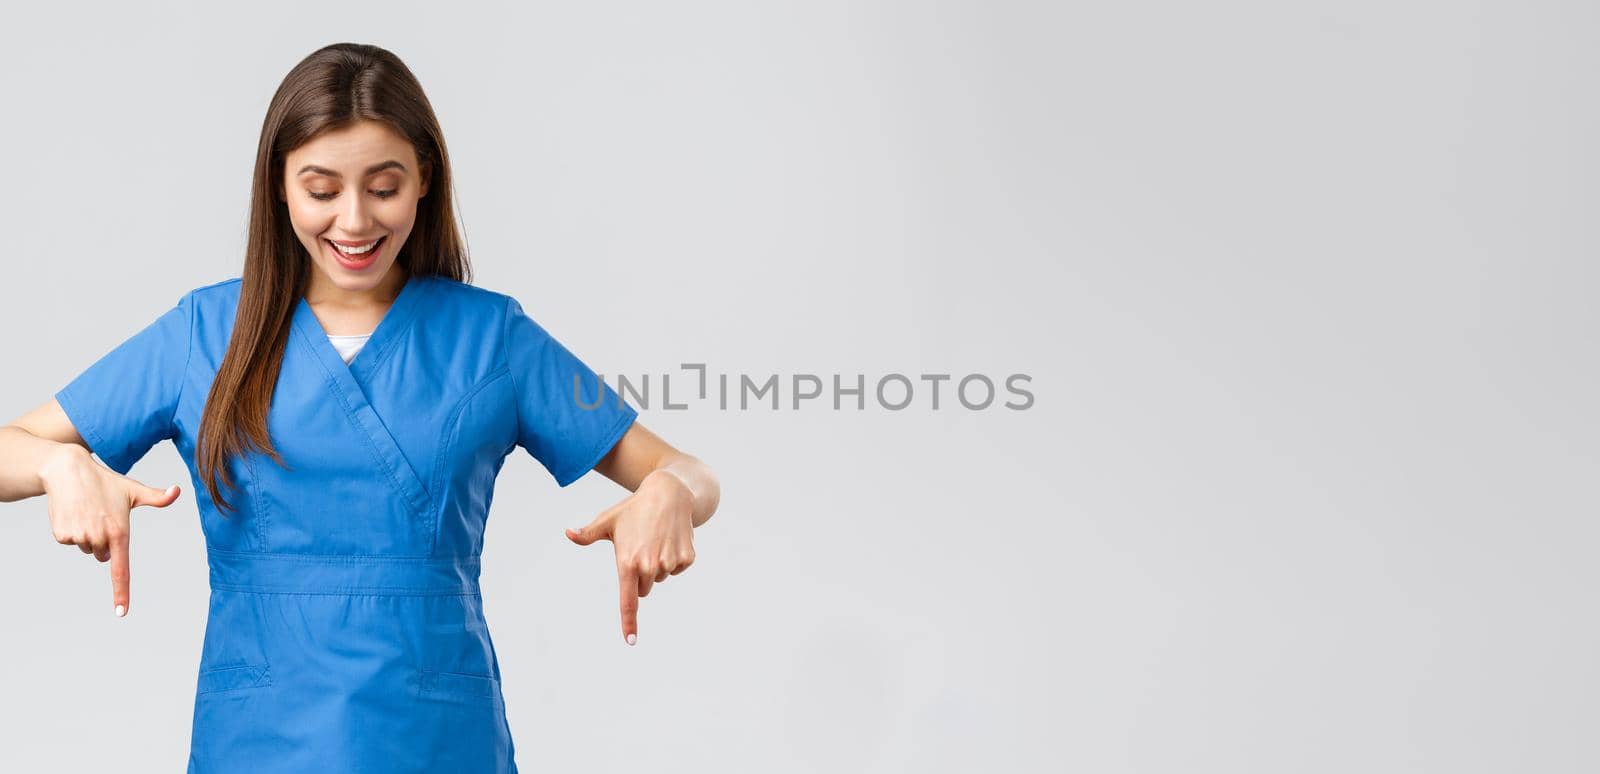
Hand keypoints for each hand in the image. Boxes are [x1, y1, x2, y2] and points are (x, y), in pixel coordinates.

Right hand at [38, 445, 181, 617]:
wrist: (68, 470)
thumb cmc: (105, 481)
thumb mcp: (133, 490)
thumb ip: (157, 498)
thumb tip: (177, 491)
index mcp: (120, 532)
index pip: (121, 570)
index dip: (121, 592)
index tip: (122, 612)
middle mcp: (99, 538)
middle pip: (103, 556)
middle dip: (103, 541)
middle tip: (101, 516)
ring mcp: (79, 537)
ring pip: (86, 549)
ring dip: (87, 534)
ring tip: (87, 511)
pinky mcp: (61, 535)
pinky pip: (70, 542)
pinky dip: (71, 530)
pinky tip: (73, 512)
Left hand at [565, 469, 696, 645]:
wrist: (669, 493)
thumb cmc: (634, 508)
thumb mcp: (608, 520)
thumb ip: (587, 534)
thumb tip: (568, 533)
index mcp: (627, 562)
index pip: (627, 600)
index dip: (628, 622)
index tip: (630, 640)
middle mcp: (649, 566)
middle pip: (645, 588)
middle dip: (642, 573)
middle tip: (642, 546)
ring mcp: (669, 562)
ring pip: (661, 577)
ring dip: (658, 564)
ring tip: (657, 538)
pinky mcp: (686, 558)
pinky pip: (677, 569)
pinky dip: (675, 558)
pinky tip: (671, 538)